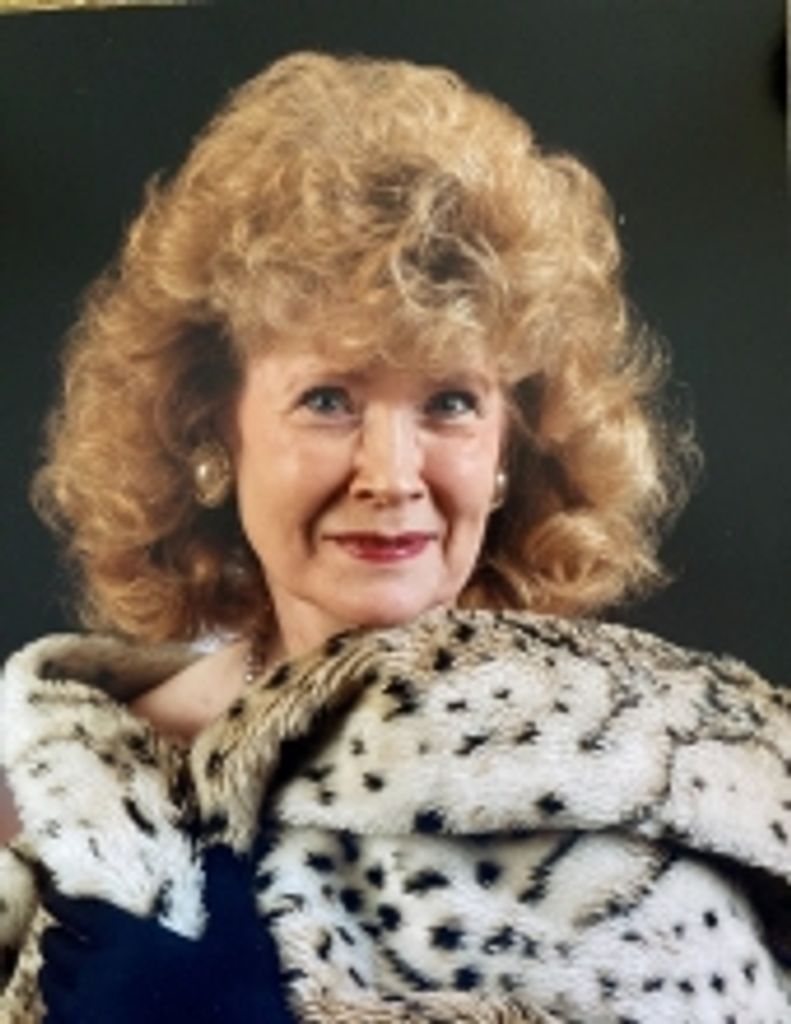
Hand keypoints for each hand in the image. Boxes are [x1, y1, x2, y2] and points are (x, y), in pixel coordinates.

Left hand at [39, 845, 295, 1023]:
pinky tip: (69, 1012)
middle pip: (58, 948)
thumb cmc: (235, 995)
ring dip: (53, 975)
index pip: (80, 910)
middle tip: (51, 930)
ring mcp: (89, 1017)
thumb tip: (220, 849)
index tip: (50, 896)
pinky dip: (57, 1012)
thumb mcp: (240, 934)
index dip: (62, 901)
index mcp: (131, 939)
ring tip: (55, 969)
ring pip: (52, 988)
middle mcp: (101, 975)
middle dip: (55, 936)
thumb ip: (226, 889)